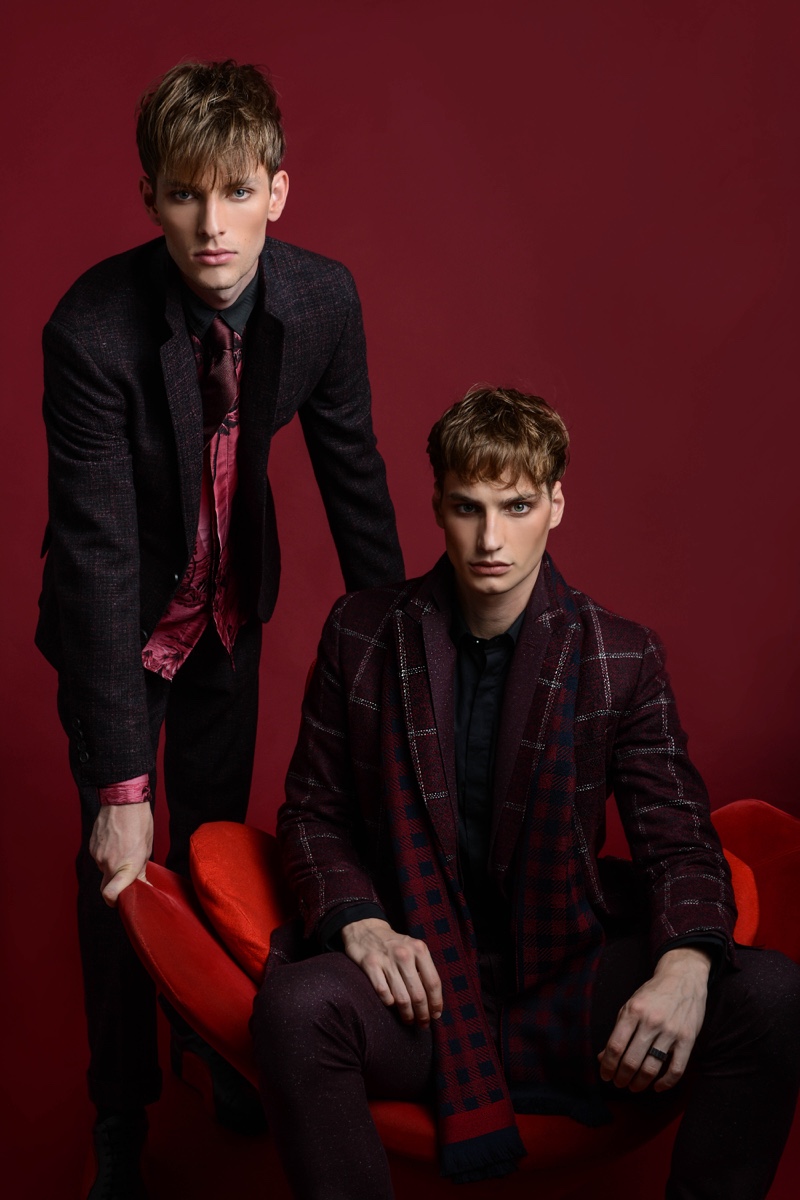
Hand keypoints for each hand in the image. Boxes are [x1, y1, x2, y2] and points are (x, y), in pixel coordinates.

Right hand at [89, 801, 152, 906]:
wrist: (123, 801)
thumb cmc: (139, 823)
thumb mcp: (146, 849)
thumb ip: (140, 871)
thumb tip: (143, 886)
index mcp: (126, 866)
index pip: (110, 895)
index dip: (114, 902)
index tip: (122, 901)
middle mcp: (109, 863)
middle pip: (106, 886)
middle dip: (115, 886)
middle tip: (126, 877)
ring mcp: (98, 855)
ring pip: (103, 869)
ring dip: (112, 865)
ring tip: (123, 848)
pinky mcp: (92, 846)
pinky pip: (98, 857)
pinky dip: (106, 854)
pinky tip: (115, 842)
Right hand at [340, 918, 442, 1027]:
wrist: (366, 928)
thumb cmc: (394, 945)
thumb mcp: (413, 949)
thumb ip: (423, 969)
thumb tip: (433, 1002)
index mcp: (419, 949)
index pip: (433, 983)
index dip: (436, 1003)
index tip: (435, 1016)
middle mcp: (404, 954)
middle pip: (418, 994)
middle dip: (422, 1014)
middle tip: (422, 1024)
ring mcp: (386, 959)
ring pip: (401, 998)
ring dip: (406, 1015)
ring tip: (408, 1020)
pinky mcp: (370, 964)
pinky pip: (383, 993)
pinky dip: (388, 1003)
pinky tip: (391, 1005)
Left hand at [597, 946, 710, 1092]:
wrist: (683, 978)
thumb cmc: (652, 994)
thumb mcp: (630, 1005)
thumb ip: (618, 1031)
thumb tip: (603, 1058)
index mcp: (633, 1011)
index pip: (615, 1046)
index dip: (608, 1066)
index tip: (605, 1075)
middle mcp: (651, 1021)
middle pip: (631, 1060)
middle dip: (622, 1077)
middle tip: (618, 1084)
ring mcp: (671, 1031)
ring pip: (652, 1067)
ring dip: (640, 1083)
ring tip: (633, 1087)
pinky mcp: (687, 1038)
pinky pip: (676, 1068)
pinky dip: (665, 1083)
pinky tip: (656, 1087)